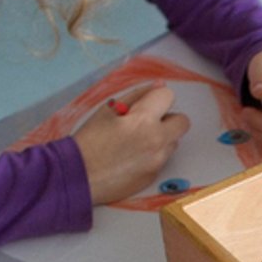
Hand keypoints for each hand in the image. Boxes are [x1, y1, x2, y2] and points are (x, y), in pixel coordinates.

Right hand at [72, 81, 189, 205]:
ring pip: (173, 142)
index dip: (156, 98)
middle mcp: (157, 141)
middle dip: (168, 119)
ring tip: (135, 141)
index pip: (168, 96)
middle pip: (182, 122)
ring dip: (161, 138)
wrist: (79, 175)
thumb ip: (137, 95)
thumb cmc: (89, 140)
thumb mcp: (108, 110)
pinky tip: (132, 157)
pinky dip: (153, 155)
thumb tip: (159, 85)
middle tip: (146, 123)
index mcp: (144, 120)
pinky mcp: (154, 176)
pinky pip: (163, 159)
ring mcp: (158, 161)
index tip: (146, 105)